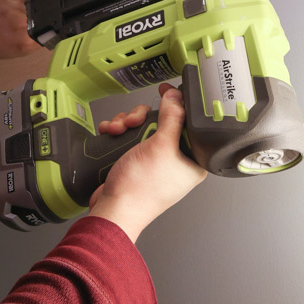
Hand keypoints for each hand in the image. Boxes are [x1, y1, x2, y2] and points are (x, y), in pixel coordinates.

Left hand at [0, 0, 54, 63]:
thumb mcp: (6, 53)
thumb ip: (26, 45)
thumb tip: (40, 39)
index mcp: (24, 45)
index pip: (47, 37)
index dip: (50, 32)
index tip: (56, 28)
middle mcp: (22, 27)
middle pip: (43, 19)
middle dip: (42, 17)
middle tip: (38, 16)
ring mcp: (14, 9)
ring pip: (38, 4)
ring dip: (45, 0)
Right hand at [88, 83, 206, 241]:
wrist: (113, 210)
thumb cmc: (140, 191)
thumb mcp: (160, 147)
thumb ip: (172, 118)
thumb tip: (176, 98)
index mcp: (192, 160)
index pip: (189, 122)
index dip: (177, 105)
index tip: (166, 93)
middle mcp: (175, 160)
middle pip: (162, 121)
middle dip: (142, 117)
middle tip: (135, 122)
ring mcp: (154, 161)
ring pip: (143, 127)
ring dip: (127, 123)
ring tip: (119, 130)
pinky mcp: (136, 162)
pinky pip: (130, 137)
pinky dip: (119, 132)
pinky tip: (112, 134)